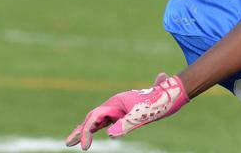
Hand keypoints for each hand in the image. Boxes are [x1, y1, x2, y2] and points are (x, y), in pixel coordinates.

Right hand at [65, 73, 188, 149]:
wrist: (172, 93)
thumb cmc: (157, 103)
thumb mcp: (141, 115)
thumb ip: (125, 124)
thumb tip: (109, 135)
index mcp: (116, 102)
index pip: (94, 118)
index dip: (86, 132)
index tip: (84, 147)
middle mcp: (115, 103)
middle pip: (93, 117)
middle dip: (80, 131)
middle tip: (68, 143)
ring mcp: (120, 108)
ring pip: (99, 119)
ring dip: (87, 129)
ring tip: (73, 140)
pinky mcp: (126, 112)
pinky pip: (109, 120)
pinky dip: (99, 127)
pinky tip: (96, 132)